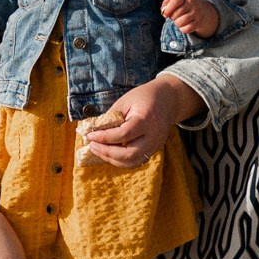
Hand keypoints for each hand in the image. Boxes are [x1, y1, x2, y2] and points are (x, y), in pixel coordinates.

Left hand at [81, 74, 204, 168]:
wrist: (168, 100)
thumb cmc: (144, 97)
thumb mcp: (125, 101)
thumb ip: (110, 117)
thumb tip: (93, 130)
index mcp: (147, 119)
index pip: (124, 134)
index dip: (104, 137)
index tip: (90, 136)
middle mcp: (154, 135)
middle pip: (129, 153)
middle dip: (107, 152)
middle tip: (92, 145)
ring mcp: (156, 145)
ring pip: (133, 161)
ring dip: (112, 159)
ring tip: (97, 150)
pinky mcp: (154, 150)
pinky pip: (137, 161)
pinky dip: (121, 160)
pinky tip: (109, 153)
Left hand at [160, 0, 219, 38]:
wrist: (203, 10)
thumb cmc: (184, 5)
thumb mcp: (177, 0)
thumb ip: (167, 3)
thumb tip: (163, 10)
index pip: (176, 0)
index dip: (168, 9)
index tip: (165, 14)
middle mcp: (193, 3)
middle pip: (176, 13)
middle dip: (172, 17)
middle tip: (175, 16)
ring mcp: (197, 13)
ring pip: (180, 22)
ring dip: (177, 23)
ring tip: (179, 20)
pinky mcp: (199, 22)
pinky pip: (186, 29)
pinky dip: (183, 29)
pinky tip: (184, 25)